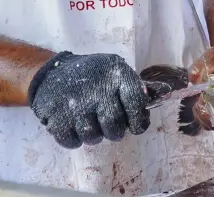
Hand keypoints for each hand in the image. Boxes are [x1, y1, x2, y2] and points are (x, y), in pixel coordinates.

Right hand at [28, 52, 149, 148]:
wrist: (51, 73)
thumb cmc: (90, 75)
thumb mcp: (113, 71)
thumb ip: (135, 87)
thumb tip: (163, 94)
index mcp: (115, 74)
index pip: (137, 103)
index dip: (138, 119)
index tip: (135, 123)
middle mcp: (97, 89)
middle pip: (115, 127)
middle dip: (113, 130)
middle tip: (105, 120)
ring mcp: (76, 105)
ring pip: (94, 137)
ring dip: (92, 133)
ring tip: (87, 119)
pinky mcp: (57, 118)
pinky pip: (72, 142)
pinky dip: (73, 138)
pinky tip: (72, 123)